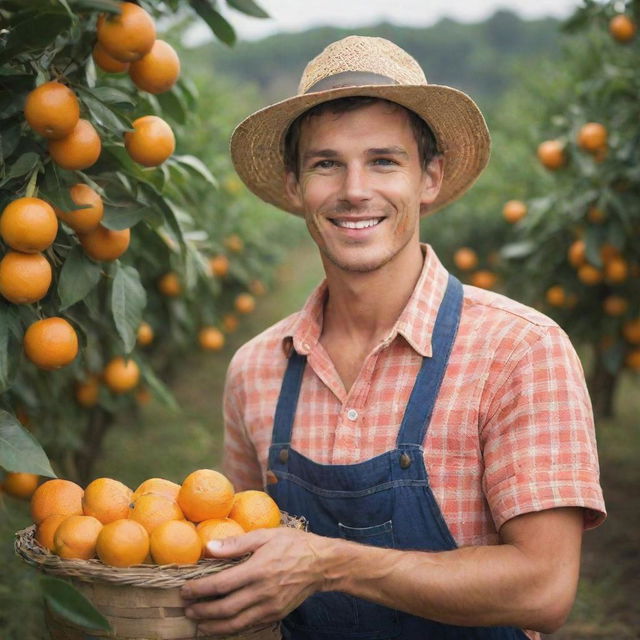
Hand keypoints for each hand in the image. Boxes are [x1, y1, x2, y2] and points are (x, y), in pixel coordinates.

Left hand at [181, 527, 327, 635]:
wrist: (323, 564)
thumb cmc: (294, 544)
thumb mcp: (266, 535)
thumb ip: (236, 543)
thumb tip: (209, 547)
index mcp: (258, 569)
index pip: (221, 585)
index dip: (199, 590)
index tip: (185, 589)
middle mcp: (263, 592)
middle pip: (224, 608)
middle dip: (201, 610)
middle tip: (186, 608)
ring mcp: (270, 607)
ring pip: (235, 624)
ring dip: (212, 625)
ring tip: (198, 622)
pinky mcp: (276, 615)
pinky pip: (248, 626)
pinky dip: (230, 629)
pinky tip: (220, 625)